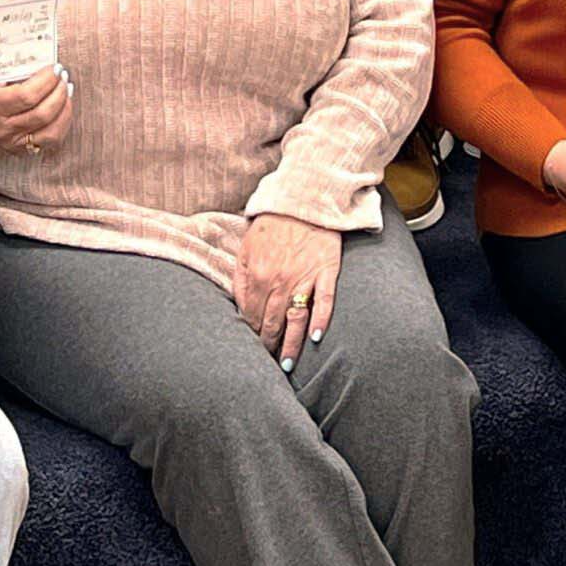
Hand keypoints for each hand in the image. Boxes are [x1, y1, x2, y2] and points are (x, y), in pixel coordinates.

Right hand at [0, 63, 71, 152]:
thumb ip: (11, 66)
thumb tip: (40, 56)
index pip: (26, 96)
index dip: (46, 81)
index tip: (54, 67)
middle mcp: (0, 128)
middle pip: (42, 114)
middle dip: (58, 91)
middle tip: (62, 75)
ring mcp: (11, 142)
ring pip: (51, 131)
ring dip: (64, 107)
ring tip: (65, 89)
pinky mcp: (20, 149)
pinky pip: (51, 140)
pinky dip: (62, 122)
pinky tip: (63, 106)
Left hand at [236, 214, 343, 362]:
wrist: (303, 200)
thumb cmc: (272, 224)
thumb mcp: (247, 247)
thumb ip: (241, 279)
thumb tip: (239, 308)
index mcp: (258, 274)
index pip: (252, 315)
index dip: (251, 334)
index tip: (251, 349)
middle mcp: (280, 280)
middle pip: (272, 322)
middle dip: (267, 345)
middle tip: (266, 366)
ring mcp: (305, 277)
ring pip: (296, 319)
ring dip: (290, 344)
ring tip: (285, 365)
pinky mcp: (326, 271)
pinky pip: (325, 301)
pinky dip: (321, 320)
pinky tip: (317, 338)